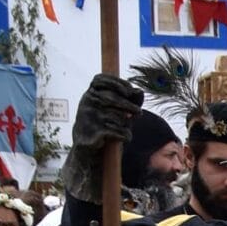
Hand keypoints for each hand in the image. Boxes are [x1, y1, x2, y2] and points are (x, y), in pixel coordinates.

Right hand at [62, 74, 143, 199]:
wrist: (88, 145)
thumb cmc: (104, 122)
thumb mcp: (116, 108)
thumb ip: (129, 99)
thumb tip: (140, 91)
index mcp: (90, 93)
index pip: (100, 80)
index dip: (116, 82)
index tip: (129, 90)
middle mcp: (86, 103)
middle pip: (112, 98)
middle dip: (129, 106)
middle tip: (139, 113)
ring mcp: (88, 117)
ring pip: (116, 116)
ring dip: (126, 123)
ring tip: (125, 126)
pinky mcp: (93, 132)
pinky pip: (116, 131)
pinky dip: (125, 135)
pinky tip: (126, 137)